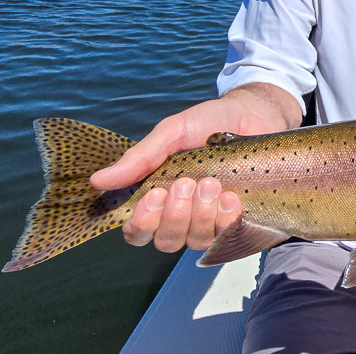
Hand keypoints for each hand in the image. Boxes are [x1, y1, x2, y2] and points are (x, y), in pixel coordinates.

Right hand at [89, 84, 300, 251]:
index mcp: (161, 197)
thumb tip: (98, 181)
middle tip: (187, 183)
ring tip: (211, 182)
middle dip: (174, 216)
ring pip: (196, 240)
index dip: (141, 223)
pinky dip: (226, 218)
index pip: (138, 231)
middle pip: (166, 241)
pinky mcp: (241, 221)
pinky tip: (231, 197)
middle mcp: (184, 215)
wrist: (257, 115)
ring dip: (201, 214)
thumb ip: (140, 158)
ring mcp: (213, 220)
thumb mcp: (174, 132)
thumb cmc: (211, 123)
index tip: (156, 196)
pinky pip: (228, 235)